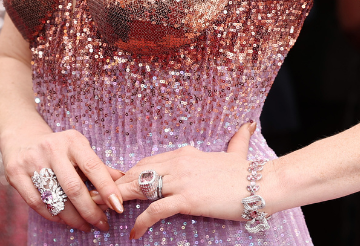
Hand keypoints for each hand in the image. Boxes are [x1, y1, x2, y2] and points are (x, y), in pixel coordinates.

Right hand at [0, 127, 123, 233]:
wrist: (22, 136)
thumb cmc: (58, 147)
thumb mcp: (79, 149)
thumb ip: (99, 167)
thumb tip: (123, 182)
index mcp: (72, 140)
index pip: (93, 167)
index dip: (107, 188)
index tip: (118, 207)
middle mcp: (52, 148)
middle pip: (73, 187)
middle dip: (90, 211)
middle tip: (102, 224)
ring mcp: (32, 161)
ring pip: (55, 199)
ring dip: (73, 218)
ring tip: (86, 226)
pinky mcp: (16, 174)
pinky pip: (37, 203)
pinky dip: (53, 216)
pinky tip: (65, 221)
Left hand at [106, 120, 257, 238]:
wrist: (263, 184)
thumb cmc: (248, 173)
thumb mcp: (237, 152)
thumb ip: (237, 140)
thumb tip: (248, 125)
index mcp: (184, 153)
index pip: (146, 162)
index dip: (127, 174)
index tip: (112, 184)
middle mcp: (178, 163)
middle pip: (137, 173)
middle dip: (114, 186)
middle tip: (96, 197)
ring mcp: (182, 181)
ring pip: (140, 188)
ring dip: (119, 200)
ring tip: (102, 212)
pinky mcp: (187, 199)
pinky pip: (156, 210)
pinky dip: (141, 222)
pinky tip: (134, 233)